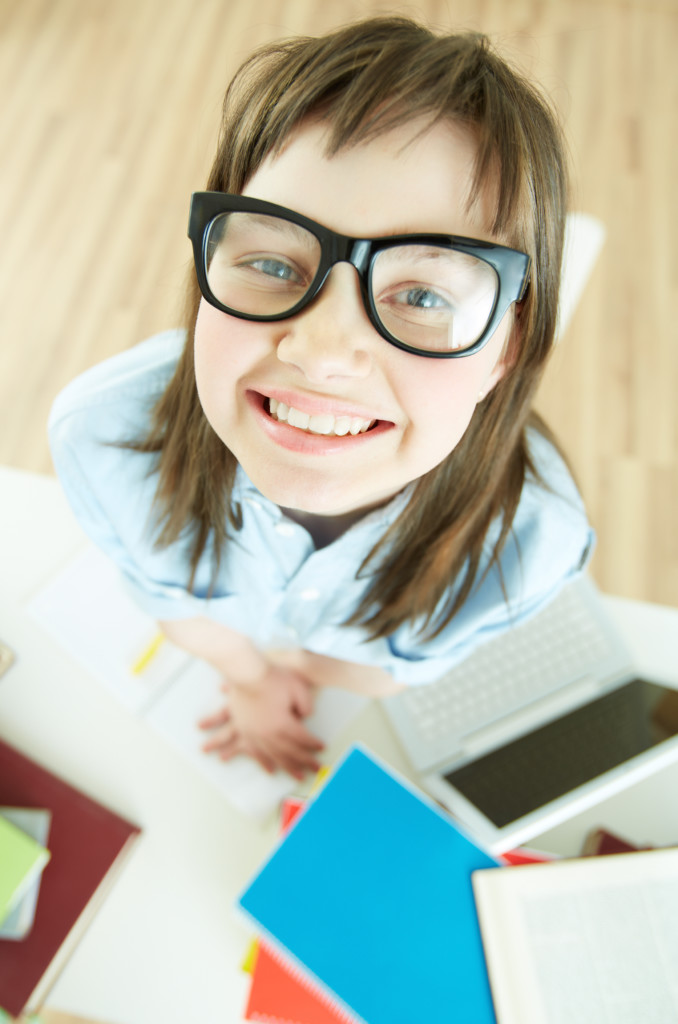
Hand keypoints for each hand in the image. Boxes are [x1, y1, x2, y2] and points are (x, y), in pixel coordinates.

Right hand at [198, 663, 324, 778]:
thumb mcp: (298, 688)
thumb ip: (306, 706)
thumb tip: (305, 718)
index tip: (322, 748)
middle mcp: (269, 734)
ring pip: (274, 756)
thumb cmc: (272, 677)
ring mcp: (254, 734)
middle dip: (305, 762)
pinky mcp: (244, 730)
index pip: (303, 738)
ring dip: (287, 767)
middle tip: (315, 770)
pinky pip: (254, 752)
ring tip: (297, 776)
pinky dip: (263, 762)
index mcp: (283, 724)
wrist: (246, 672)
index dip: (314, 744)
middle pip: (291, 752)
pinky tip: (270, 770)